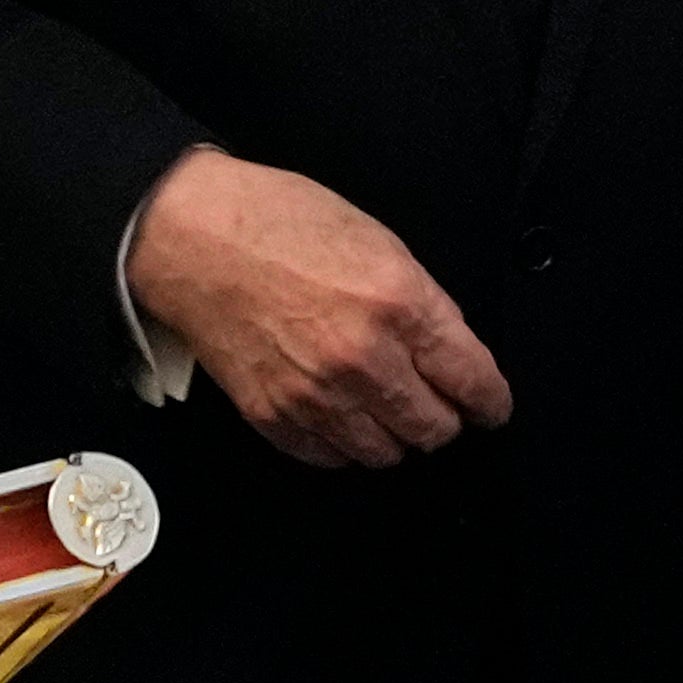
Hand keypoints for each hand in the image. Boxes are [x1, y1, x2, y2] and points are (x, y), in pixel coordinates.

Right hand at [126, 145, 509, 468]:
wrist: (192, 238)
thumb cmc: (279, 223)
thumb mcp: (378, 241)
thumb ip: (421, 303)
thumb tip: (450, 354)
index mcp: (400, 305)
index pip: (473, 381)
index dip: (490, 400)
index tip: (490, 406)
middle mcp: (364, 360)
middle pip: (434, 429)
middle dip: (443, 418)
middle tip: (434, 401)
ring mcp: (317, 395)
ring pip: (386, 454)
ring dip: (393, 435)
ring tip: (383, 406)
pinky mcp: (275, 417)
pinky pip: (331, 458)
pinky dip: (344, 443)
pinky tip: (340, 412)